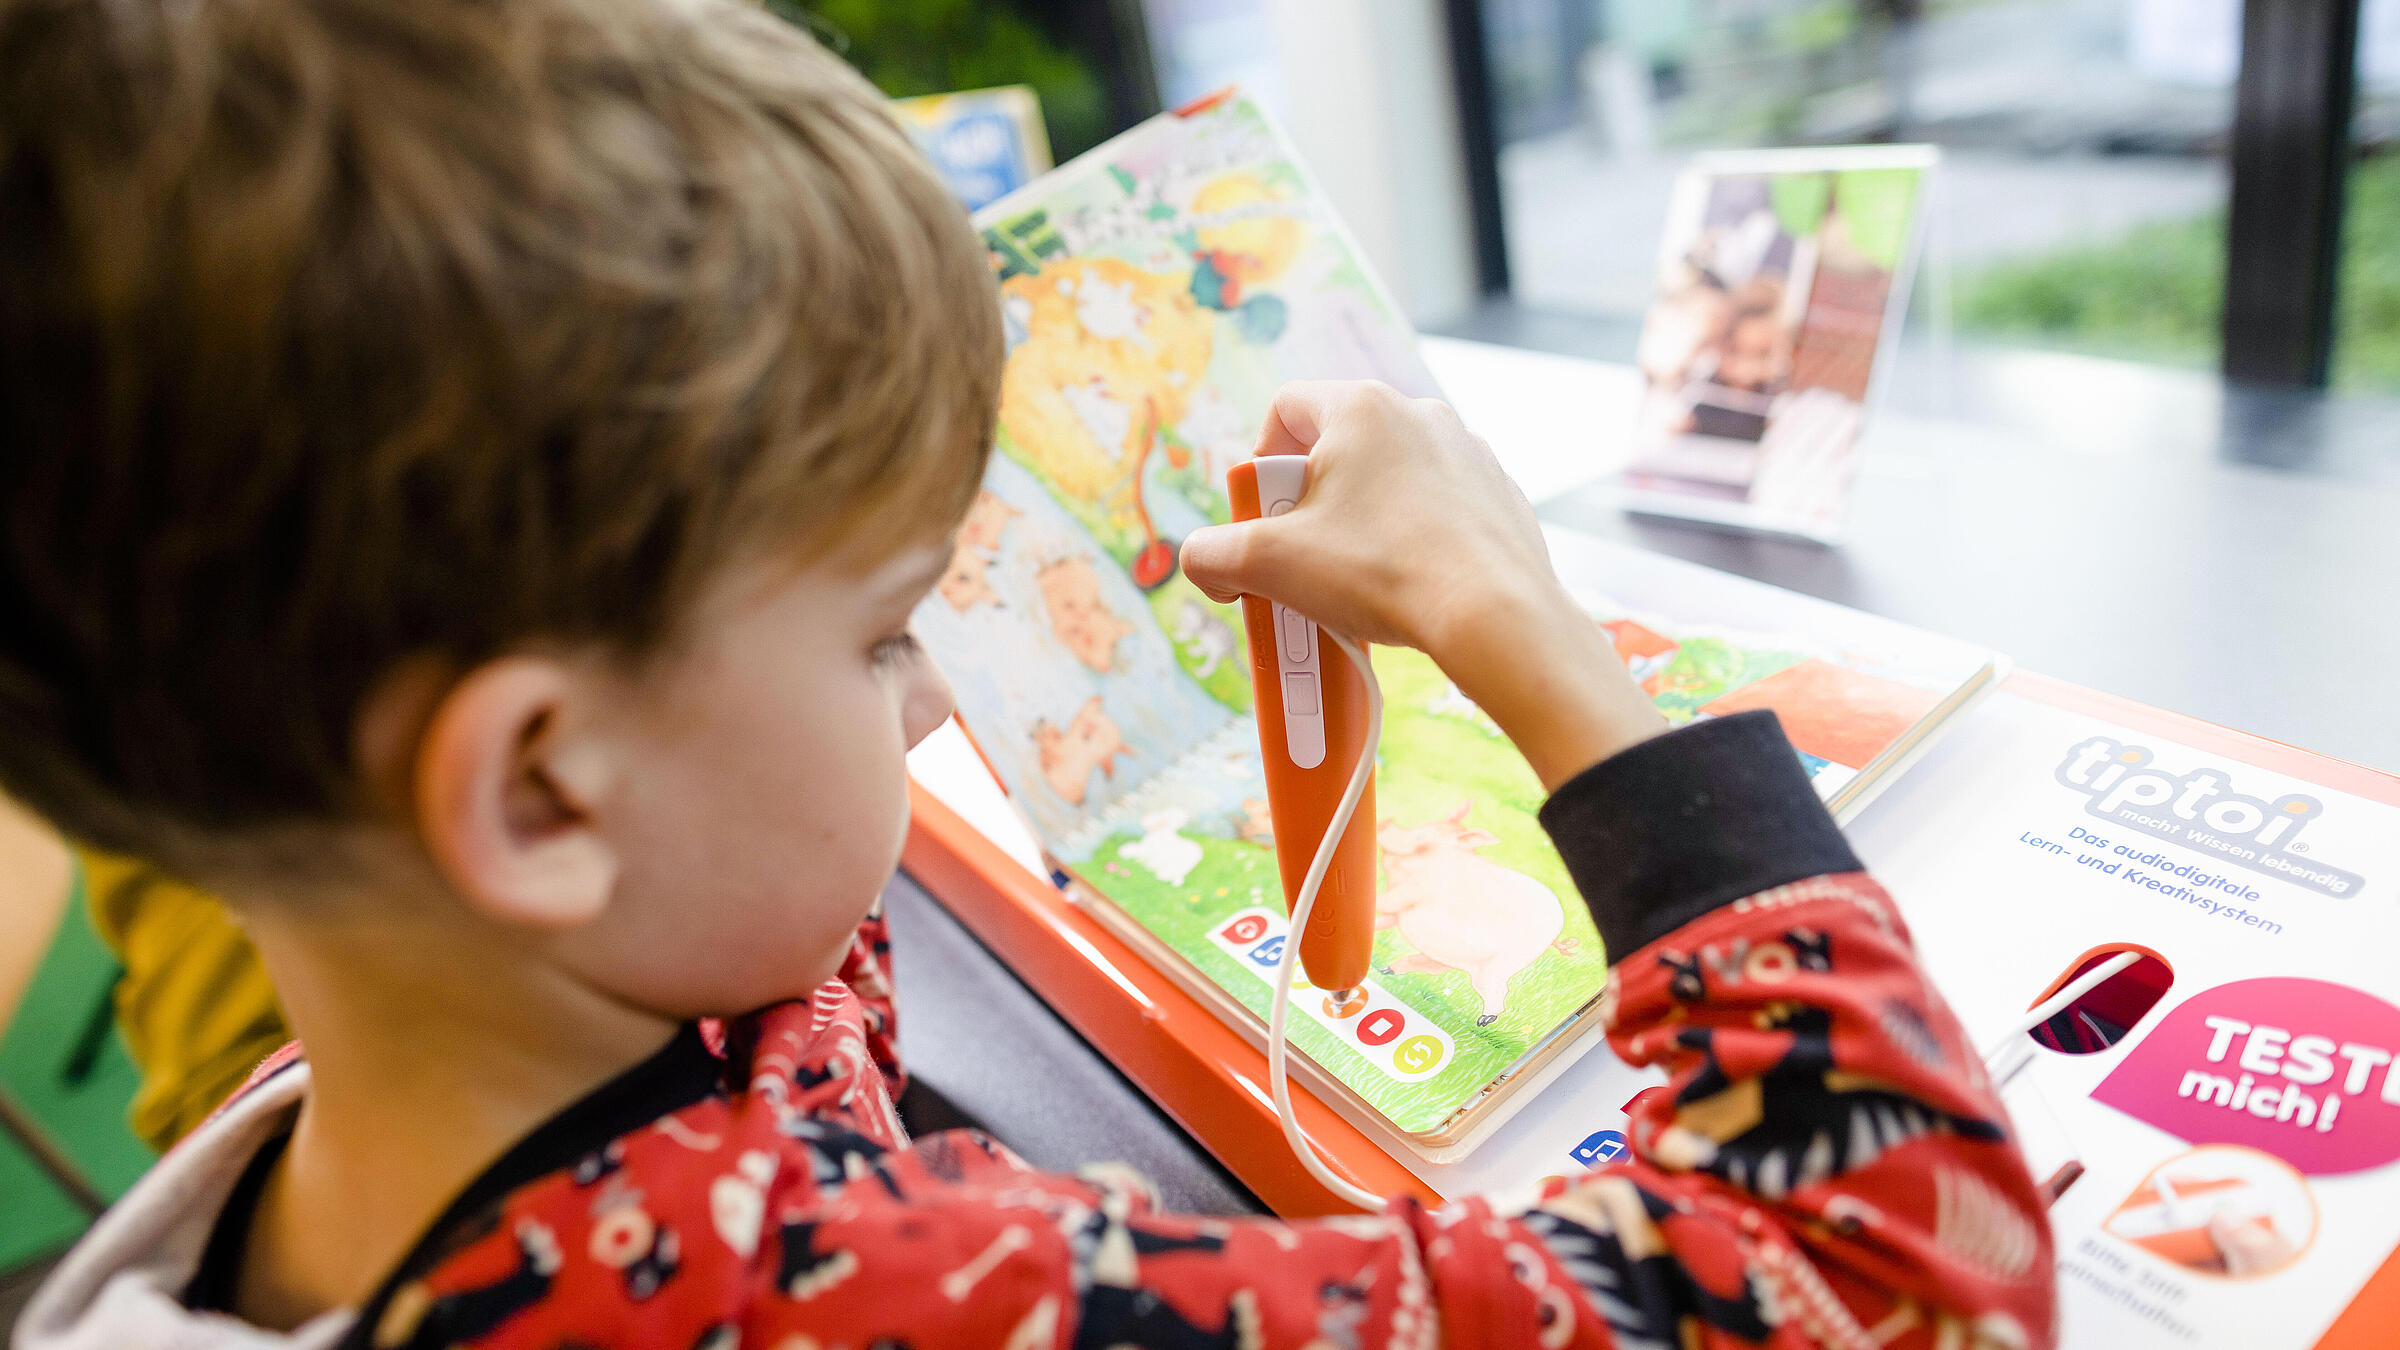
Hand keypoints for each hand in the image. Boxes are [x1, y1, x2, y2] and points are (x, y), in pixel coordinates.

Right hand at [1180, 382, 1662, 789]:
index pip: (1286, 409)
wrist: (1492, 615)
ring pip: (1390, 481)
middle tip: (1302, 558)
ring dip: (1362, 524)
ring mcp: (1468, 453)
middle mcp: (1420, 414)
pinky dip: (1414, 541)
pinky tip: (1409, 588)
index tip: (1263, 519)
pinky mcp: (1499, 496)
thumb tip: (1201, 562)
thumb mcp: (1271, 564)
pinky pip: (1438, 510)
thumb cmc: (1382, 572)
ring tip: (1357, 583)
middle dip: (1310, 505)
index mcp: (1362, 407)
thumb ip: (1213, 556)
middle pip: (1338, 449)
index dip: (1259, 464)